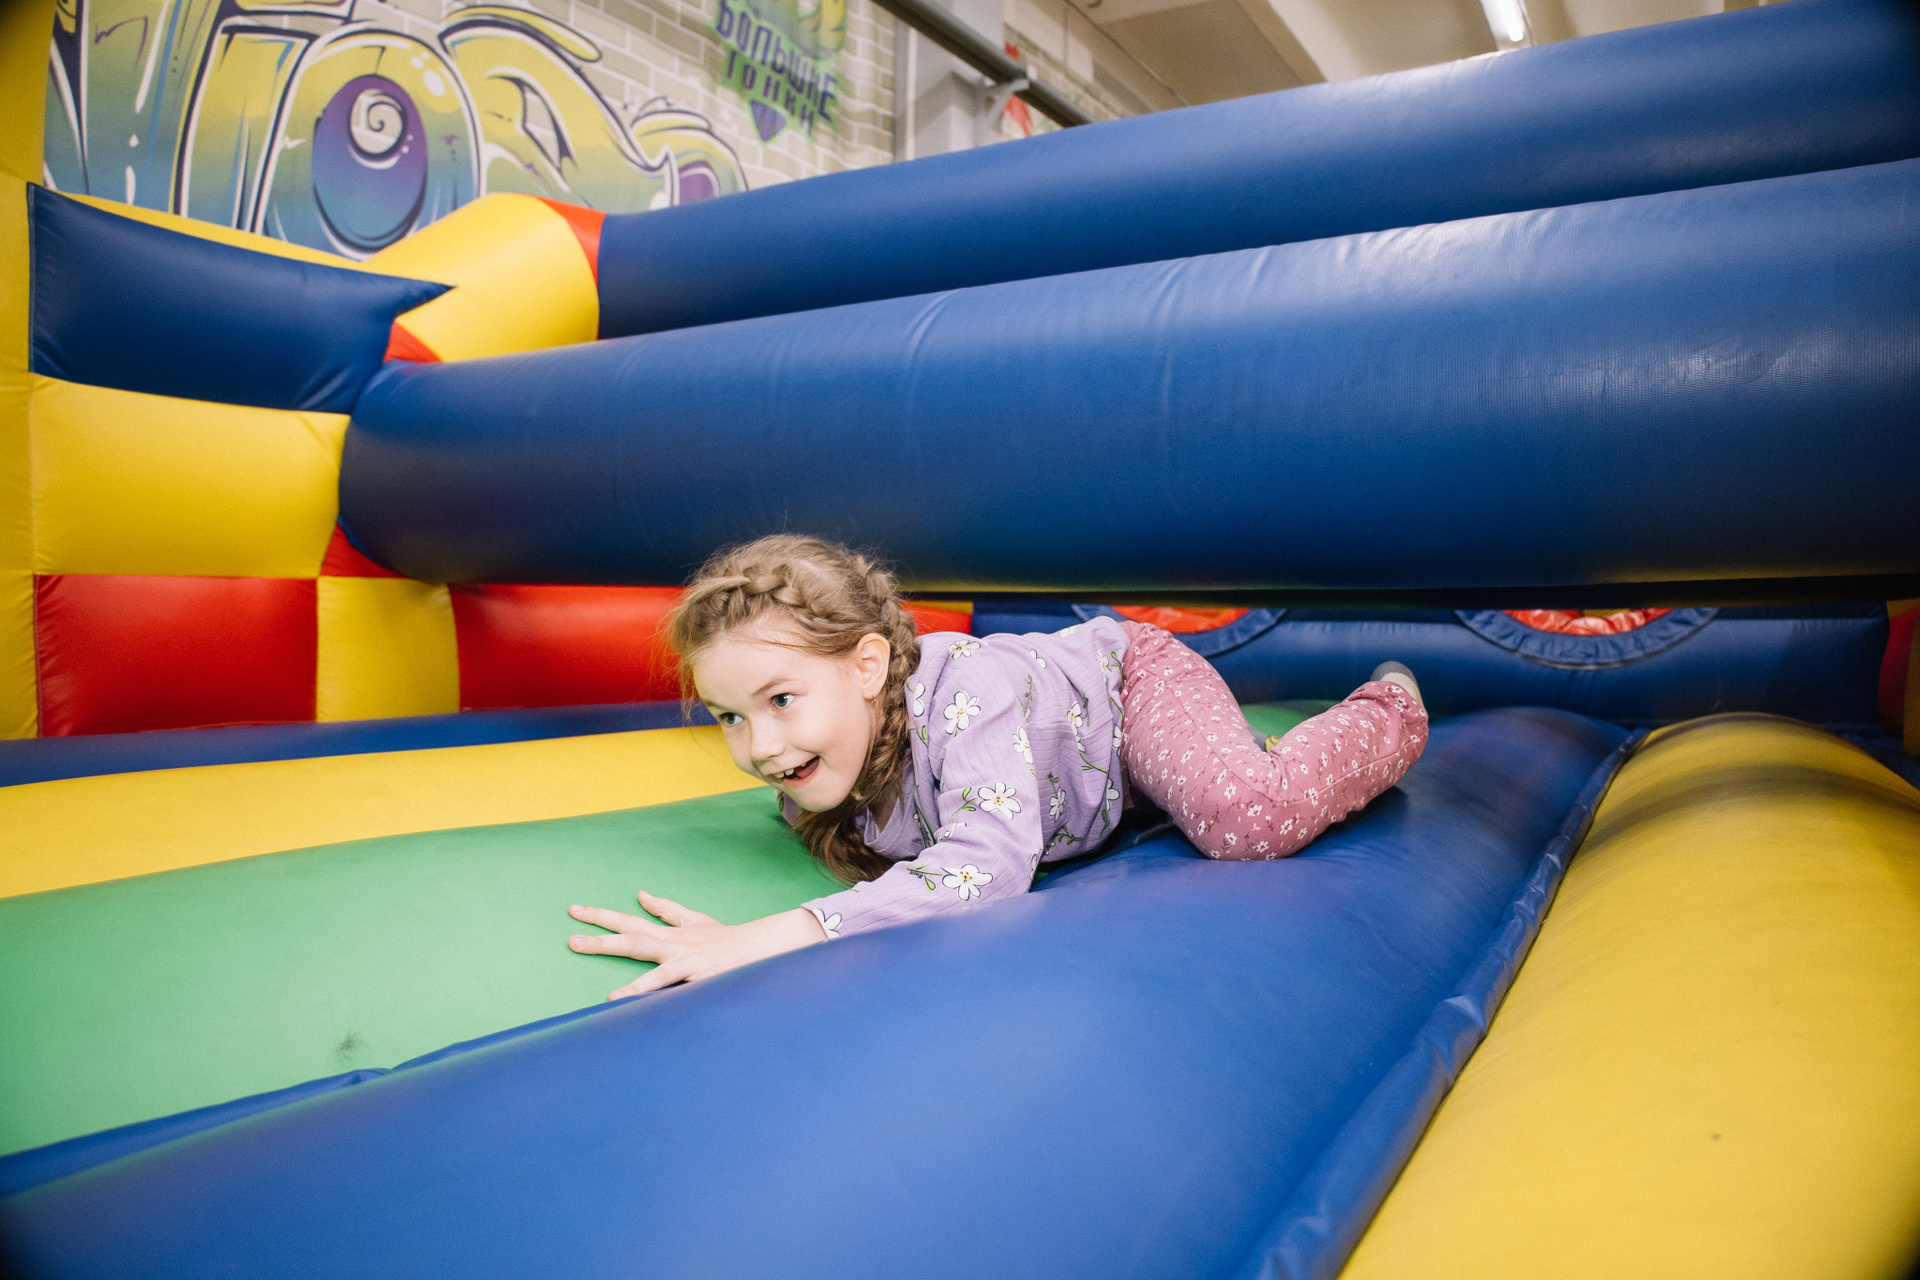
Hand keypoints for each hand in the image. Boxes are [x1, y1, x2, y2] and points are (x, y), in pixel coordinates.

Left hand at [567, 891, 827, 999]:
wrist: (761, 947)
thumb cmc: (725, 940)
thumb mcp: (694, 920)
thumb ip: (666, 909)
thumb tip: (641, 894)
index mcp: (669, 932)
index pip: (630, 920)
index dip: (602, 916)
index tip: (574, 910)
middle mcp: (672, 942)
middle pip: (631, 934)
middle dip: (599, 935)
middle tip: (570, 939)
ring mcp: (683, 957)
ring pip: (645, 953)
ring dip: (615, 953)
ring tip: (585, 957)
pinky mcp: (696, 973)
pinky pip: (666, 983)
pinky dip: (645, 990)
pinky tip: (624, 1000)